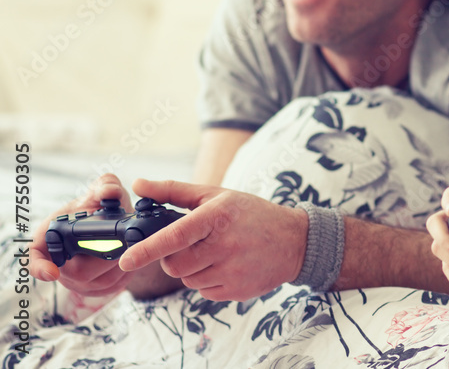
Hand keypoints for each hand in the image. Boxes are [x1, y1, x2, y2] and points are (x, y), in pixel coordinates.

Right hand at [28, 174, 135, 297]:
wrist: (115, 222)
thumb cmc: (101, 206)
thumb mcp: (104, 190)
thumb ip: (106, 185)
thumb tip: (109, 192)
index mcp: (52, 235)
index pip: (36, 256)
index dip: (39, 267)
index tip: (52, 272)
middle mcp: (60, 262)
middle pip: (81, 271)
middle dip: (107, 254)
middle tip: (124, 239)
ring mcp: (77, 280)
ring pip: (101, 280)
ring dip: (122, 262)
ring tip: (130, 243)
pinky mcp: (95, 289)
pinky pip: (113, 286)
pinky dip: (128, 271)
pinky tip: (132, 255)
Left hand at [117, 179, 307, 301]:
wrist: (295, 241)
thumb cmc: (250, 214)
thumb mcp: (217, 195)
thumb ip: (175, 191)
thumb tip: (138, 184)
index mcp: (217, 217)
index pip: (175, 235)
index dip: (147, 248)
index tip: (126, 260)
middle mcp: (224, 246)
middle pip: (174, 264)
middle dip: (176, 256)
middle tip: (197, 243)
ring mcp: (231, 271)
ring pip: (187, 279)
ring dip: (194, 268)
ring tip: (219, 252)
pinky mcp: (235, 291)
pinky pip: (203, 291)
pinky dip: (208, 280)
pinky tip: (228, 266)